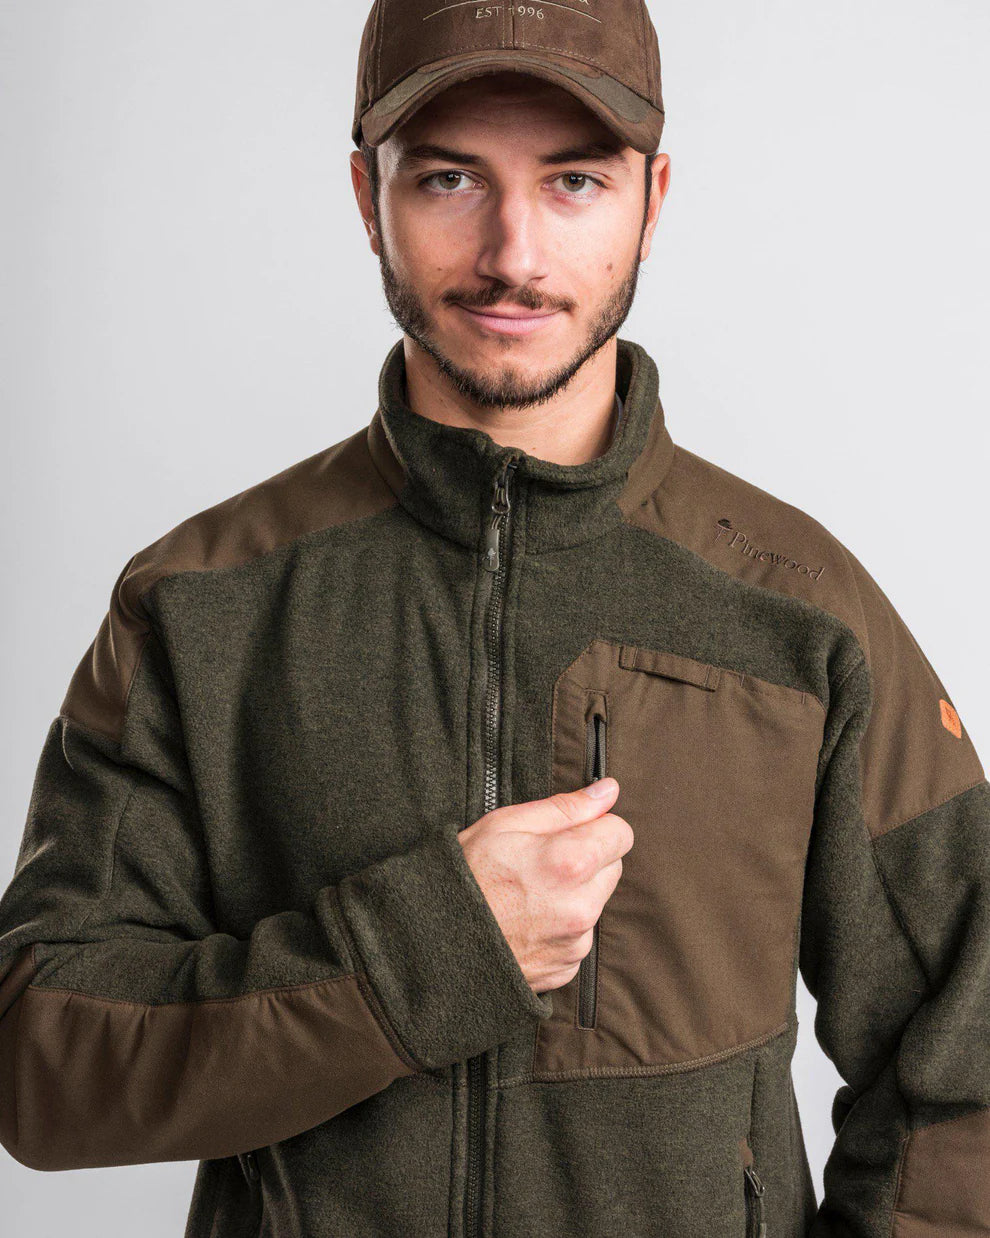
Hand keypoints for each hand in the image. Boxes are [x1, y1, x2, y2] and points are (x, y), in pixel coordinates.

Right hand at [458, 778, 631, 994]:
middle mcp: (582, 906)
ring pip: (596, 901)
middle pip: (613, 867)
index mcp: (571, 863)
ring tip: (528, 893)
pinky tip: (528, 920)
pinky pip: (580, 934)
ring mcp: (576, 942)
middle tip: (541, 860)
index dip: (596, 825)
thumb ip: (565, 807)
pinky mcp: (568, 967)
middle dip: (588, 858)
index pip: (621, 832)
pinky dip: (563, 925)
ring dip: (576, 893)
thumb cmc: (465, 877)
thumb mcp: (504, 824)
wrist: (434, 944)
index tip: (569, 830)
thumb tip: (609, 790)